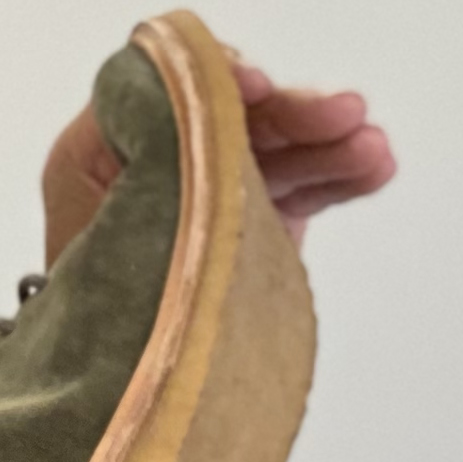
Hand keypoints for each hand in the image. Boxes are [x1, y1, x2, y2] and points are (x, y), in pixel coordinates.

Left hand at [42, 59, 393, 262]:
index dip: (217, 79)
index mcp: (107, 145)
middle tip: (346, 112)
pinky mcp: (254, 222)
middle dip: (293, 112)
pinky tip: (375, 168)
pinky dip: (338, 179)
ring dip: (330, 144)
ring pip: (279, 153)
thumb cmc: (87, 297)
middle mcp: (165, 156)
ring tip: (376, 149)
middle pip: (237, 117)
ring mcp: (215, 188)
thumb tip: (190, 90)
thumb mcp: (94, 208)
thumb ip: (138, 141)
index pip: (169, 90)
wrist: (107, 381)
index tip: (257, 86)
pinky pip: (300, 191)